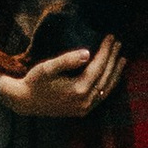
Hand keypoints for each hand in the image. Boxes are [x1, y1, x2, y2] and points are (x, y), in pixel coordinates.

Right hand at [0, 33, 127, 121]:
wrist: (25, 102)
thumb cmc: (35, 81)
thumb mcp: (47, 68)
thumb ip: (67, 60)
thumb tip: (87, 53)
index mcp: (78, 89)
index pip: (98, 67)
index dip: (106, 51)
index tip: (111, 37)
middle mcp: (85, 101)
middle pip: (105, 77)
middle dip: (113, 59)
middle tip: (118, 43)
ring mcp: (85, 108)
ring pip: (107, 89)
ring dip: (115, 73)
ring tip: (122, 59)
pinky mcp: (82, 111)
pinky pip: (101, 97)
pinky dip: (109, 85)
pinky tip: (112, 76)